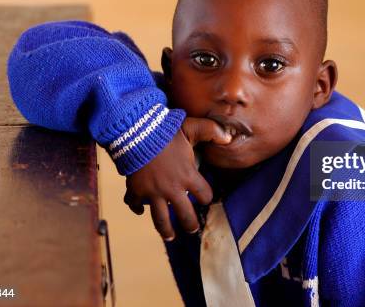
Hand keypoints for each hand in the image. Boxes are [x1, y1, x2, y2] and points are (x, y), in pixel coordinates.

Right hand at [123, 117, 230, 240]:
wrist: (136, 132)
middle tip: (192, 228)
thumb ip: (211, 131)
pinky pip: (135, 205)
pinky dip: (137, 209)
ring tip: (170, 236)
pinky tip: (140, 210)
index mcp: (188, 176)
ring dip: (166, 230)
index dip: (207, 196)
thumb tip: (230, 137)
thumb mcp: (191, 127)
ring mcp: (153, 193)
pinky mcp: (136, 191)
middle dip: (190, 224)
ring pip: (161, 220)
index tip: (205, 197)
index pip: (204, 194)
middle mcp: (172, 189)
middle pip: (185, 216)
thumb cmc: (165, 131)